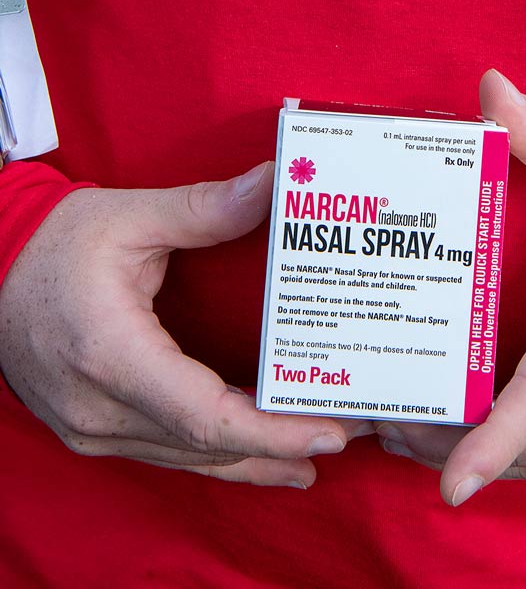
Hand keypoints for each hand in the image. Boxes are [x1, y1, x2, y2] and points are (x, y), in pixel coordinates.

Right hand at [0, 164, 360, 485]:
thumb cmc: (56, 243)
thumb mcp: (130, 217)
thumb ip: (206, 208)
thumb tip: (275, 185)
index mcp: (111, 353)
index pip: (203, 415)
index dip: (270, 429)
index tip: (327, 429)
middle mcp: (99, 406)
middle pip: (205, 447)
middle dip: (280, 445)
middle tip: (348, 429)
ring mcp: (92, 427)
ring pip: (188, 460)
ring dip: (256, 460)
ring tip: (320, 450)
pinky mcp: (93, 429)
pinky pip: (167, 453)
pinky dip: (219, 457)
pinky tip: (261, 462)